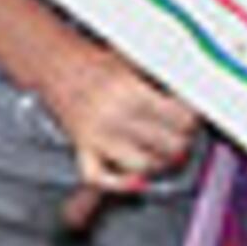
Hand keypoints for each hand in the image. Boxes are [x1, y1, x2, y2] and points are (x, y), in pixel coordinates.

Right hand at [42, 41, 196, 207]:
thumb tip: (191, 95)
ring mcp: (98, 135)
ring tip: (163, 152)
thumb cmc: (95, 62)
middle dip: (181, 142)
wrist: (54, 63)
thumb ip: (161, 80)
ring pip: (143, 166)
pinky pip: (99, 177)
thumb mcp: (134, 61)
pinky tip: (135, 181)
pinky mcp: (82, 148)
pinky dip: (118, 184)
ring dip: (159, 163)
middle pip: (169, 147)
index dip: (192, 119)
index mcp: (131, 91)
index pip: (181, 119)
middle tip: (182, 135)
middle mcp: (115, 116)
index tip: (192, 116)